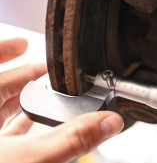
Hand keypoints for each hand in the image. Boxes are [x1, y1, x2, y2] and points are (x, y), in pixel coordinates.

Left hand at [0, 37, 123, 162]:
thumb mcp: (34, 157)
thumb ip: (73, 138)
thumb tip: (108, 120)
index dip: (6, 51)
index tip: (22, 42)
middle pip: (2, 88)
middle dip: (26, 76)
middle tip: (48, 70)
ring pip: (3, 112)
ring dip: (25, 103)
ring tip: (47, 96)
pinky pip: (7, 136)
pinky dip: (23, 128)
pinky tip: (38, 130)